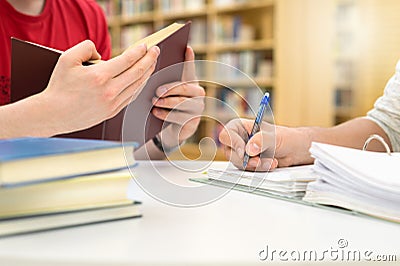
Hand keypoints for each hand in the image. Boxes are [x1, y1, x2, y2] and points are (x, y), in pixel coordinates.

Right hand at [39, 40, 158, 133]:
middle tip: (156, 51)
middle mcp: (109, 91)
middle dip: (150, 60)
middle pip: (138, 72)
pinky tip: (142, 80)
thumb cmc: (59, 87)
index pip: (127, 60)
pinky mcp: (112, 112)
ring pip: (137, 86)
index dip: (139, 51)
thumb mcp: (67, 59)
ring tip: (152, 64)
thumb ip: (86, 47)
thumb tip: (102, 54)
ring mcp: (113, 103)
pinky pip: (132, 97)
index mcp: (100, 76)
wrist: (53, 114)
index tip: (145, 46)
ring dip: (147, 73)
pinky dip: (139, 86)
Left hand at [151, 46, 204, 148]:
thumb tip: (151, 67)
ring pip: (183, 103)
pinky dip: (165, 114)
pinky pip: (180, 117)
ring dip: (167, 102)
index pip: (190, 69)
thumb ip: (163, 82)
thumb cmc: (166, 107)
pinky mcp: (193, 123)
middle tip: (158, 90)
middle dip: (171, 88)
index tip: (187, 47)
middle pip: (186, 88)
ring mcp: (197, 109)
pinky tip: (155, 112)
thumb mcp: (165, 94)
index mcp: (191, 83)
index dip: (189, 59)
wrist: (170, 131)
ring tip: (155, 101)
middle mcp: (198, 94)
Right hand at [218, 118, 312, 170]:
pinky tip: (271, 164)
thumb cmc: (287, 138)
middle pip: (230, 152)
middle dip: (245, 159)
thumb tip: (249, 149)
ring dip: (255, 165)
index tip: (244, 152)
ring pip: (239, 163)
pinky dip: (259, 169)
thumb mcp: (275, 137)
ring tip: (271, 162)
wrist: (297, 150)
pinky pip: (248, 170)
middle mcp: (240, 139)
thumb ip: (261, 140)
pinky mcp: (249, 163)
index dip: (233, 143)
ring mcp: (244, 152)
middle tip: (258, 161)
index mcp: (241, 127)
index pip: (226, 135)